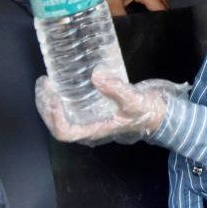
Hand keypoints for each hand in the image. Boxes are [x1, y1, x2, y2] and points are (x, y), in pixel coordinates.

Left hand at [35, 72, 186, 144]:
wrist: (160, 109)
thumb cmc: (148, 111)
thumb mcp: (134, 101)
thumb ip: (117, 90)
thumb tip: (96, 76)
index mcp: (95, 130)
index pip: (65, 132)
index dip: (54, 116)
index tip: (53, 95)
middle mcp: (88, 125)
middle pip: (57, 123)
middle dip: (46, 105)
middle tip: (45, 82)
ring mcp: (89, 116)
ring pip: (60, 113)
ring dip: (49, 99)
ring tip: (47, 80)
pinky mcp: (93, 104)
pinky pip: (70, 102)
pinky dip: (61, 91)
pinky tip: (61, 76)